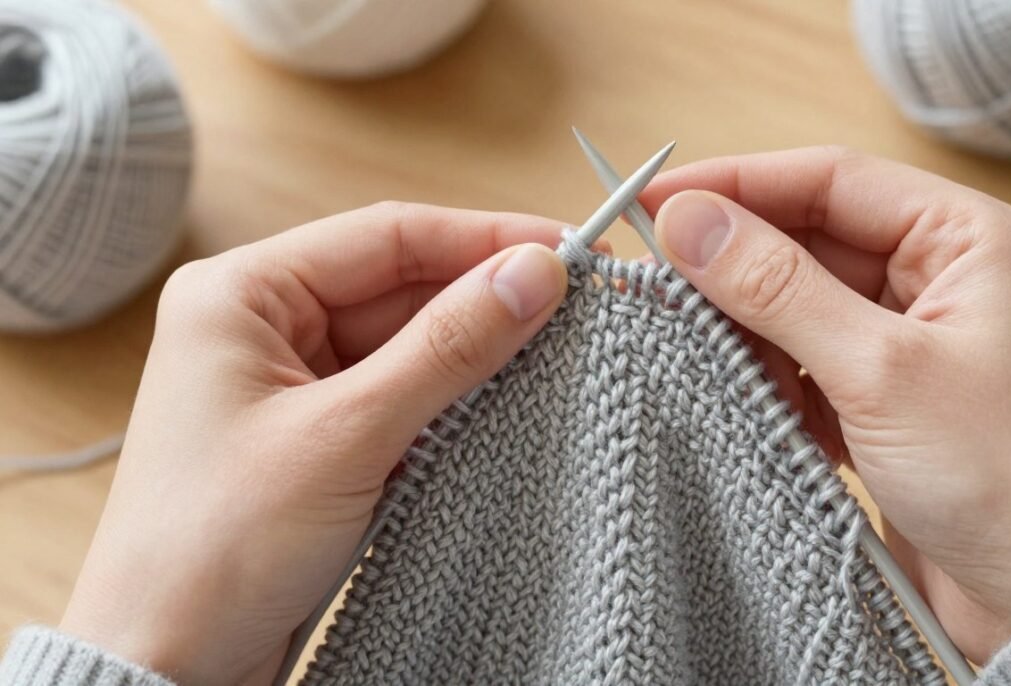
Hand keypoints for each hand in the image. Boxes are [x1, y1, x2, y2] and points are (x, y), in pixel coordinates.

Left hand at [59, 203, 570, 683]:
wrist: (168, 664)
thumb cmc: (214, 547)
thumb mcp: (346, 436)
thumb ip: (446, 347)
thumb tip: (534, 275)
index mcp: (241, 294)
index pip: (386, 236)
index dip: (483, 238)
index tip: (566, 248)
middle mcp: (264, 325)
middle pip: (401, 285)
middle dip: (485, 295)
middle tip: (578, 302)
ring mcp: (292, 383)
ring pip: (407, 342)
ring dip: (476, 348)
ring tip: (558, 346)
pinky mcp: (317, 436)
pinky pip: (400, 394)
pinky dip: (453, 396)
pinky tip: (508, 395)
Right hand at [641, 147, 1010, 662]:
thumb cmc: (1008, 478)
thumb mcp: (879, 370)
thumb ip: (776, 287)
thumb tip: (689, 222)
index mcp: (968, 239)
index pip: (831, 180)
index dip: (737, 184)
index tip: (657, 199)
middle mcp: (942, 277)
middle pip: (810, 239)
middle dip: (736, 263)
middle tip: (656, 277)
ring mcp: (911, 340)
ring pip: (800, 304)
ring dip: (748, 327)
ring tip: (697, 348)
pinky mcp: (886, 398)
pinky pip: (806, 362)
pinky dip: (770, 377)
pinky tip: (745, 397)